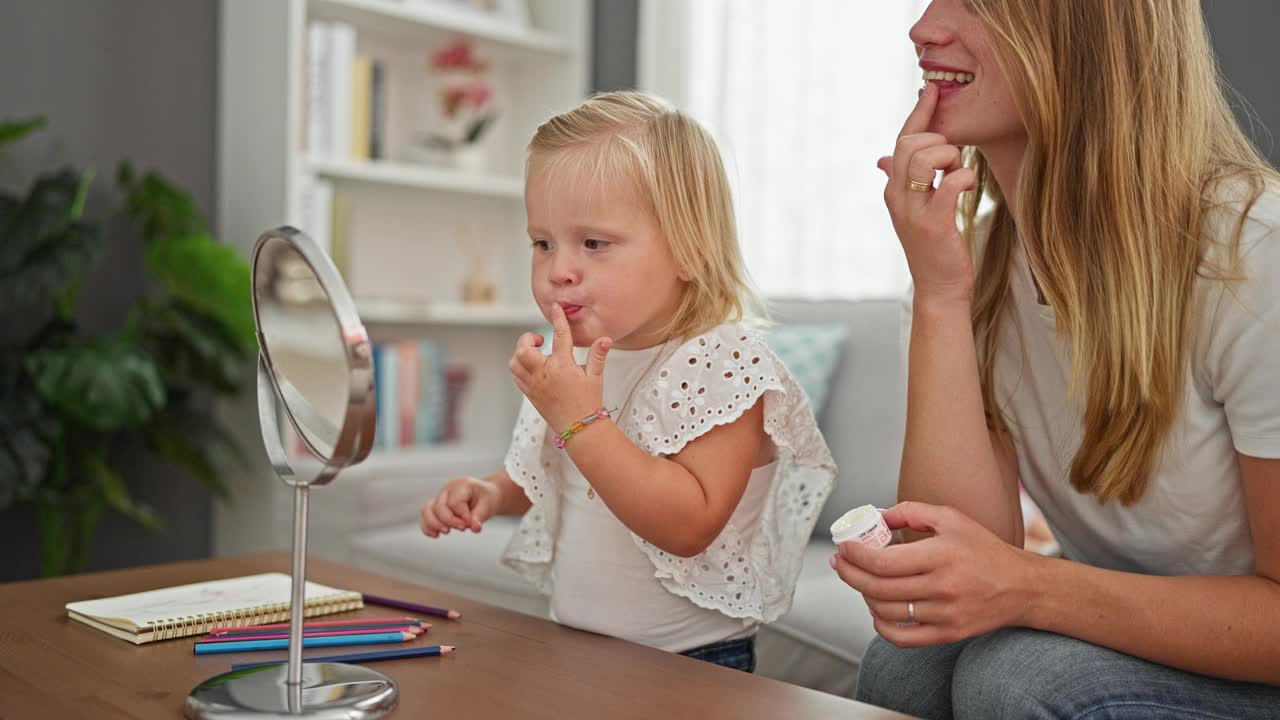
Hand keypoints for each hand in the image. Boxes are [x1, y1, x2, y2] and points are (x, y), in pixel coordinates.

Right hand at [419, 476, 499, 536]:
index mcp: (461, 485)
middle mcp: (448, 489)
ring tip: (447, 531)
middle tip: (463, 528)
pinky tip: (436, 535)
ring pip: (427, 510)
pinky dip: (428, 527)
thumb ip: (480, 516)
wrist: (485, 496)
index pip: (454, 502)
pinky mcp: (436, 507)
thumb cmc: (486, 498)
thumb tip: (474, 527)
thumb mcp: (488, 505)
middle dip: (450, 521)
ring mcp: (440, 497)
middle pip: (439, 507)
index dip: (462, 516)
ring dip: (435, 524)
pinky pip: (425, 516)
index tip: (471, 523)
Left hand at [509, 302, 611, 430]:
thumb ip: (598, 355)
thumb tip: (605, 338)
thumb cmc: (588, 402)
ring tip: (535, 353)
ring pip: (515, 362)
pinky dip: (520, 367)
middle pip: (524, 349)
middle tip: (540, 340)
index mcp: (562, 366)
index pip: (559, 335)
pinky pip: (516, 376)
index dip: (558, 319)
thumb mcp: (596, 377)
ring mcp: (534, 384)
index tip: (556, 308)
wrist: (579, 428)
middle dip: (528, 339)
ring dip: (521, 353)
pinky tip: (532, 367)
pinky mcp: (530, 394)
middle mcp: (544, 373)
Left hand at [830, 501, 1038, 646]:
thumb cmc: (985, 550)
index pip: (882, 562)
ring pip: (885, 611)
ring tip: (860, 581)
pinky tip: (876, 609)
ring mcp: (944, 615)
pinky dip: (880, 626)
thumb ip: (911, 511)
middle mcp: (942, 587)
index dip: (855, 556)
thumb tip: (877, 516)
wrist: (1021, 587)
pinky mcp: (947, 634)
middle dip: (850, 574)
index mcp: (940, 555)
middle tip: (840, 563)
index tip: (844, 548)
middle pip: (878, 587)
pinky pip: (901, 638)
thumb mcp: (951, 518)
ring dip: (864, 595)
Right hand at [877, 83, 978, 303]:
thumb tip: (882, 159)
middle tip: (954, 163)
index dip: (918, 112)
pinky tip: (969, 188)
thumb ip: (900, 181)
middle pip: (911, 144)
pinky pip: (950, 182)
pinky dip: (965, 178)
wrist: (939, 289)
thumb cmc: (933, 248)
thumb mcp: (913, 211)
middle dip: (941, 142)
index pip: (901, 140)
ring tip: (959, 176)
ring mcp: (912, 210)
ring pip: (926, 157)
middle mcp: (896, 197)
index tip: (932, 90)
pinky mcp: (934, 223)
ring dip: (952, 158)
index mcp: (892, 189)